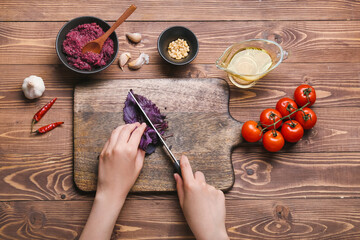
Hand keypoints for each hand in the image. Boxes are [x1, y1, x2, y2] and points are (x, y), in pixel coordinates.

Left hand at [80, 122, 145, 239]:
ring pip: (116, 131)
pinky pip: (110, 139)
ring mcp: (109, 149)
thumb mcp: (138, 166)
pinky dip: (115, 134)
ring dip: (123, 127)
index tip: (144, 125)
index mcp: (129, 151)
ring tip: (128, 127)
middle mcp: (118, 147)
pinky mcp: (103, 152)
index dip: (141, 128)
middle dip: (132, 125)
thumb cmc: (126, 181)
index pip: (136, 134)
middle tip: (137, 125)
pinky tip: (119, 135)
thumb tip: (142, 142)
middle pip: (126, 129)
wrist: (111, 190)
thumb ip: (141, 152)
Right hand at [174, 155, 228, 239]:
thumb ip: (179, 187)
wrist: (210, 229)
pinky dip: (211, 195)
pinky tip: (210, 205)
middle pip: (198, 174)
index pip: (186, 169)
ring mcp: (212, 188)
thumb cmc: (194, 218)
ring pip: (206, 184)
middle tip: (194, 192)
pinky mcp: (220, 193)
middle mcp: (202, 185)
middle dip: (195, 179)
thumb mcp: (182, 203)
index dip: (184, 161)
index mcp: (190, 187)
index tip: (183, 156)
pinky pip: (214, 190)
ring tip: (203, 203)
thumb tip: (177, 175)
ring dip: (204, 189)